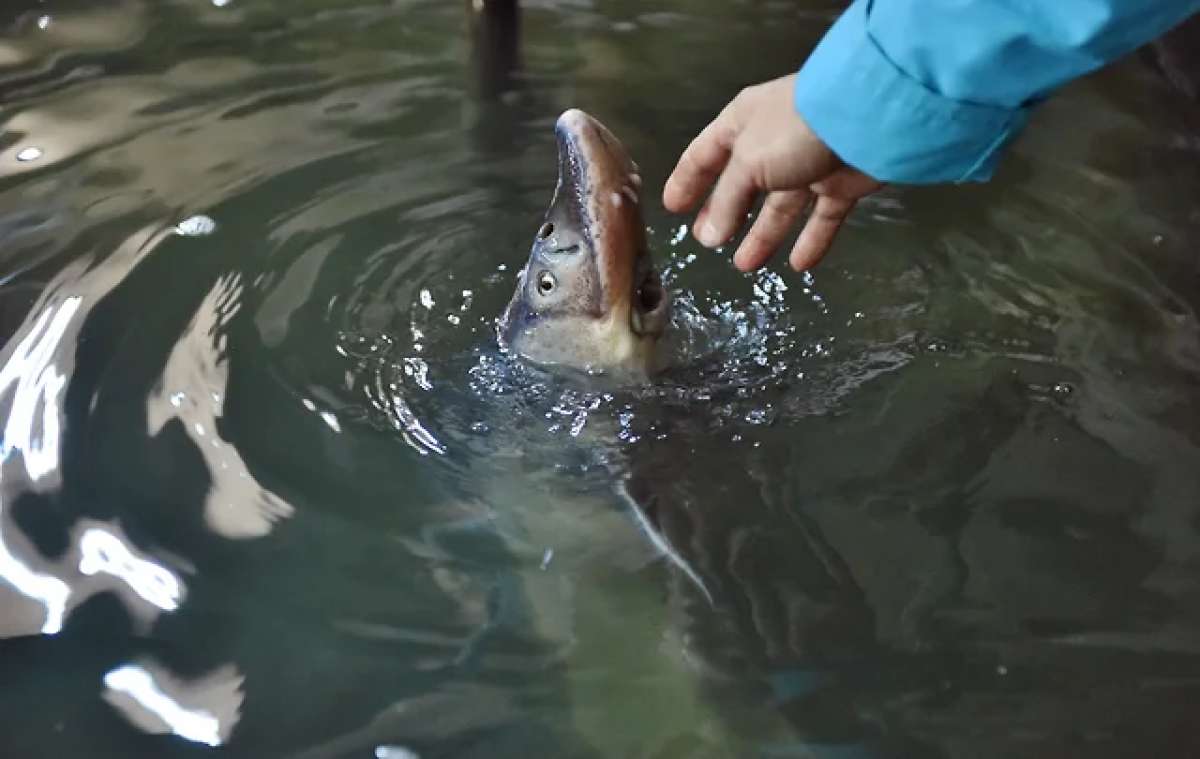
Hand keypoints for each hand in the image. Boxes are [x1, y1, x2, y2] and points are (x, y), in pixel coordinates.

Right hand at [662, 74, 883, 271]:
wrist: (865, 119)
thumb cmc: (794, 130)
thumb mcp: (747, 163)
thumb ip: (727, 202)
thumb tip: (709, 235)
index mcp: (742, 123)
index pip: (705, 155)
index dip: (687, 181)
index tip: (673, 207)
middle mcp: (772, 142)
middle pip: (742, 184)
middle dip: (725, 214)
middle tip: (708, 242)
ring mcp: (808, 163)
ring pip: (781, 207)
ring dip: (763, 235)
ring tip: (745, 265)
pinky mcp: (840, 183)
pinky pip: (821, 218)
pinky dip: (811, 240)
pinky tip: (799, 266)